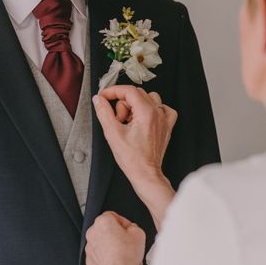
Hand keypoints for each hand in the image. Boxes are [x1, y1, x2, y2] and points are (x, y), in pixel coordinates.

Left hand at [85, 211, 145, 264]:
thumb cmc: (126, 255)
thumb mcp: (139, 233)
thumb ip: (134, 227)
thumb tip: (132, 229)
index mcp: (102, 222)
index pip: (113, 215)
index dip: (124, 222)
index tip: (129, 230)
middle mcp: (92, 233)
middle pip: (106, 229)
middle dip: (117, 234)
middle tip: (127, 242)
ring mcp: (89, 247)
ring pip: (102, 243)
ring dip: (112, 246)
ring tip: (123, 254)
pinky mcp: (89, 261)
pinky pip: (99, 255)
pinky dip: (107, 257)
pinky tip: (117, 261)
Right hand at [93, 86, 177, 229]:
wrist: (145, 174)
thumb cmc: (132, 158)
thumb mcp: (112, 133)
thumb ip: (104, 112)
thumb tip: (98, 99)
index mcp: (146, 112)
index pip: (128, 90)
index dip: (113, 91)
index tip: (104, 96)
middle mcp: (157, 112)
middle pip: (137, 94)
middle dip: (123, 104)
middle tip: (117, 120)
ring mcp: (164, 119)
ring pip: (149, 98)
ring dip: (136, 106)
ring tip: (129, 122)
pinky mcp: (167, 126)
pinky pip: (162, 108)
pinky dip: (153, 110)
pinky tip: (144, 120)